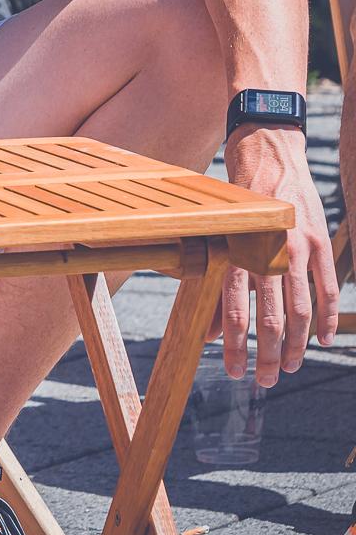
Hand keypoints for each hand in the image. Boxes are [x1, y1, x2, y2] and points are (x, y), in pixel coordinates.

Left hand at [211, 123, 336, 385]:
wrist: (268, 154)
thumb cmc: (236, 205)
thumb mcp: (219, 240)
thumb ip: (214, 287)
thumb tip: (208, 333)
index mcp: (237, 253)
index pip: (235, 311)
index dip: (235, 346)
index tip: (234, 371)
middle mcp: (268, 253)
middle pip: (272, 317)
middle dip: (270, 355)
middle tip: (267, 381)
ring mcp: (298, 248)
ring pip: (301, 309)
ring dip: (298, 344)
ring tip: (292, 366)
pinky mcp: (320, 241)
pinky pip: (327, 289)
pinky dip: (326, 317)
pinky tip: (324, 340)